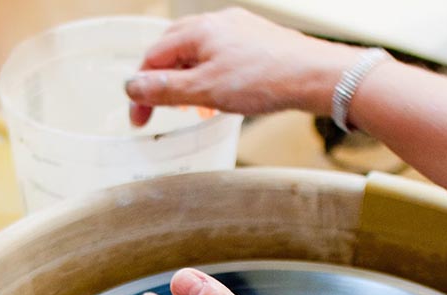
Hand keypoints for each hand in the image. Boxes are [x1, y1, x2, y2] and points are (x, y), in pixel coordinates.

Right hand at [125, 8, 361, 126]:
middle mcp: (217, 23)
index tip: (139, 119)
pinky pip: (222, 59)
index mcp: (199, 30)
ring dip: (187, 82)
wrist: (314, 76)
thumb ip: (166, 90)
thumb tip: (133, 86)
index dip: (141, 89)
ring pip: (199, 55)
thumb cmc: (265, 79)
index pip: (154, 56)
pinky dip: (210, 78)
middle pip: (174, 51)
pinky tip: (219, 97)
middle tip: (159, 110)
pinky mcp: (256, 44)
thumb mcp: (205, 90)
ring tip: (190, 107)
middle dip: (163, 82)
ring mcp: (239, 32)